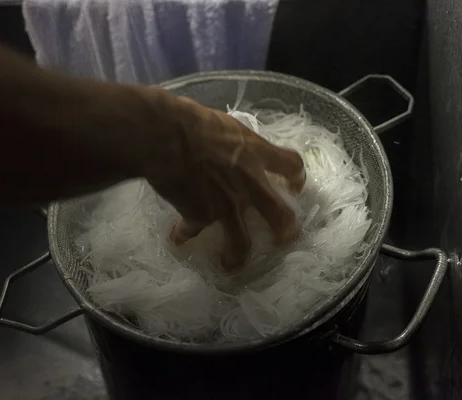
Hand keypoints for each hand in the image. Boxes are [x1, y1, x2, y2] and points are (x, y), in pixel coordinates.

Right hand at [144, 94, 305, 269]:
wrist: (163, 135)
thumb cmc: (188, 119)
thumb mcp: (222, 125)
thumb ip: (231, 143)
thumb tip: (225, 146)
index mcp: (255, 152)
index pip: (291, 164)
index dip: (297, 178)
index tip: (294, 186)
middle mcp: (247, 183)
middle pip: (280, 215)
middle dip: (285, 231)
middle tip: (283, 239)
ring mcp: (225, 204)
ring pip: (241, 242)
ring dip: (236, 257)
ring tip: (231, 263)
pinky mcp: (199, 215)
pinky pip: (192, 229)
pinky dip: (184, 233)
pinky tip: (177, 236)